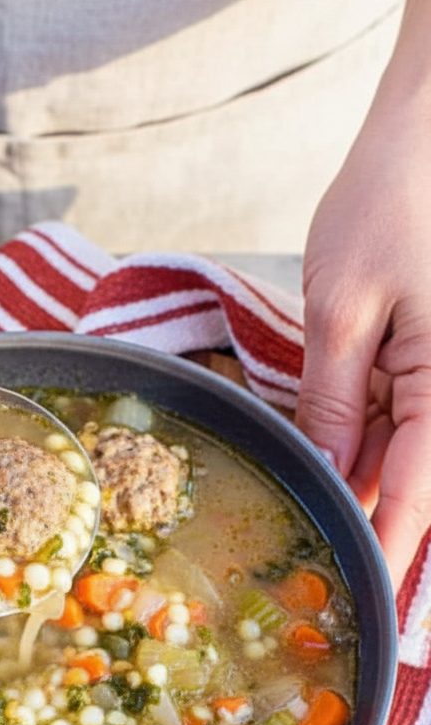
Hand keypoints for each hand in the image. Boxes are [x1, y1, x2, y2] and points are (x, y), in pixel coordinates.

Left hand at [295, 87, 430, 590]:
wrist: (429, 128)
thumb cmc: (393, 200)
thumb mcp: (341, 306)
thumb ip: (332, 401)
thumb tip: (328, 475)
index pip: (418, 493)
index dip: (385, 547)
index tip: (362, 595)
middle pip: (413, 474)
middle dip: (364, 504)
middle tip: (307, 544)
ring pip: (403, 444)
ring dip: (357, 464)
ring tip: (305, 487)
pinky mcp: (429, 351)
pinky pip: (401, 407)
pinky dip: (362, 423)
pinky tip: (326, 433)